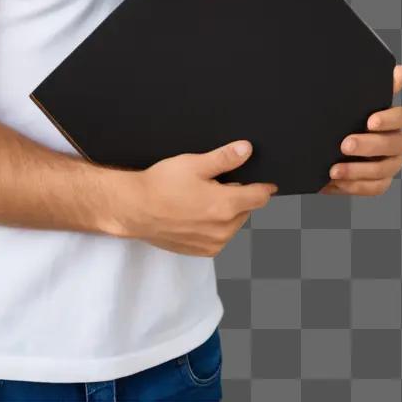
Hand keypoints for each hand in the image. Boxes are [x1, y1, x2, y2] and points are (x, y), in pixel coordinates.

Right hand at [113, 140, 277, 255]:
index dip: (264, 186)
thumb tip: (247, 150)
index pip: (259, 197)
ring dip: (226, 212)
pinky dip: (214, 225)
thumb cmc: (161, 185)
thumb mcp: (195, 164)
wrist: (134, 209)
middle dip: (238, 196)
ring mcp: (212, 244)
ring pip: (232, 224)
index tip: (267, 182)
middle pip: (245, 209)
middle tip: (215, 183)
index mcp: (226, 206)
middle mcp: (223, 230)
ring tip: (201, 198)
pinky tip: (195, 213)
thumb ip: (225, 158)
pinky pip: (219, 236)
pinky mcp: (201, 251)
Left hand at [319, 64, 401, 195]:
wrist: (319, 142)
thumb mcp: (351, 101)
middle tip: (345, 145)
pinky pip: (375, 187)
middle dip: (370, 145)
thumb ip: (375, 85)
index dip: (389, 119)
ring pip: (385, 169)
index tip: (370, 121)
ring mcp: (389, 163)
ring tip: (334, 170)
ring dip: (359, 170)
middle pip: (395, 144)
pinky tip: (338, 182)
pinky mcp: (379, 182)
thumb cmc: (341, 117)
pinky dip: (356, 186)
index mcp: (392, 119)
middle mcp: (395, 141)